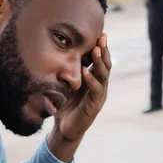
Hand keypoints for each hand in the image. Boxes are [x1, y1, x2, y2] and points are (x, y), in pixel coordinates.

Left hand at [48, 34, 110, 161]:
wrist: (64, 129)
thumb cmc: (64, 105)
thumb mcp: (65, 84)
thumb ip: (66, 72)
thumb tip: (56, 52)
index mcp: (94, 79)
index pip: (101, 61)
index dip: (102, 48)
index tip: (101, 34)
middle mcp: (100, 85)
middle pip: (105, 65)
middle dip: (104, 51)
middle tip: (102, 37)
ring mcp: (99, 95)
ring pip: (103, 75)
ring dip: (99, 62)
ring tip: (96, 50)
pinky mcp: (95, 105)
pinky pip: (95, 90)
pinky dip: (91, 80)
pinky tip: (85, 71)